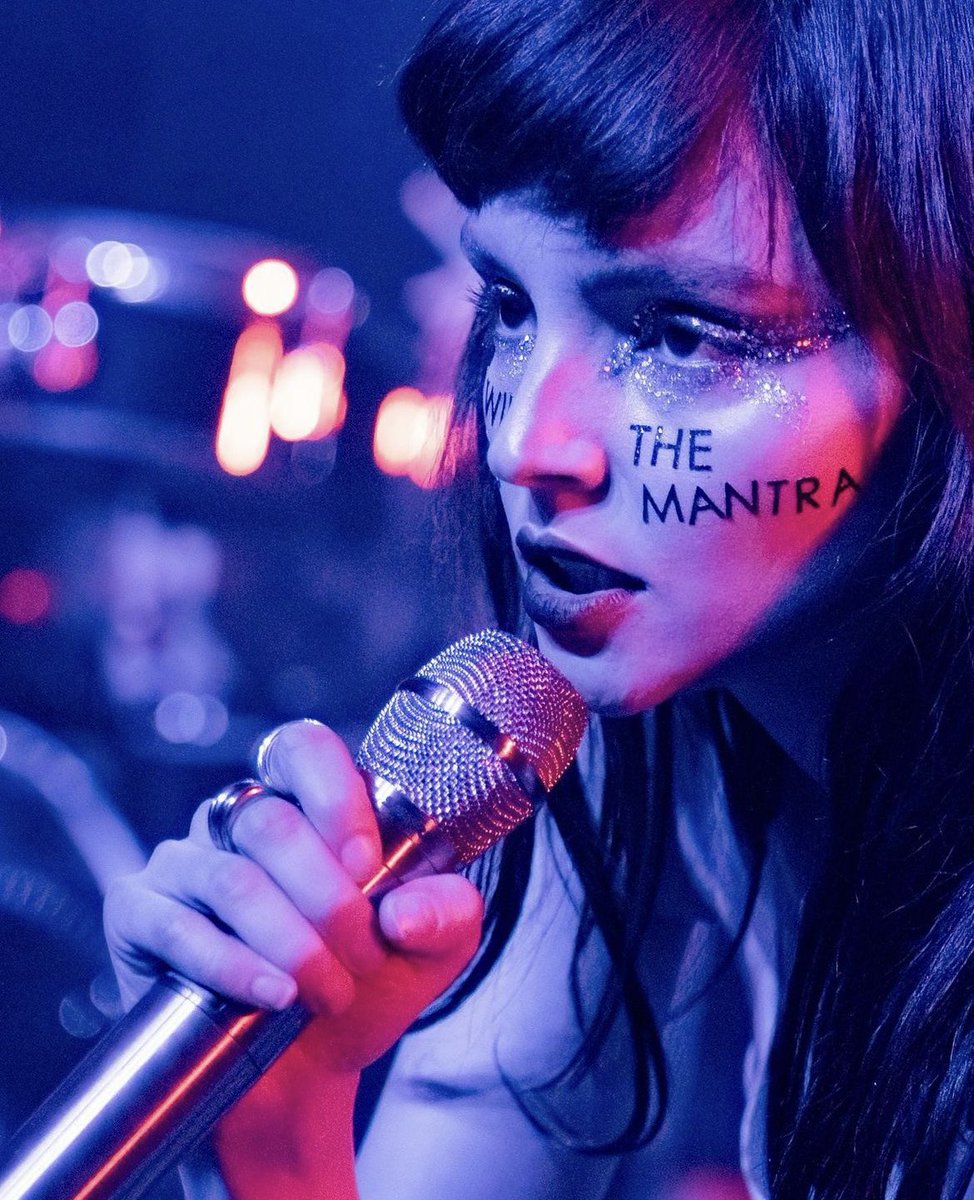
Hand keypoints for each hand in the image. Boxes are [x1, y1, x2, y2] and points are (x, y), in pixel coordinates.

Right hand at [104, 719, 484, 1075]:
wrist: (304, 1077)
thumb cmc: (363, 988)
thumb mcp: (431, 951)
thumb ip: (446, 914)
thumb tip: (406, 910)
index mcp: (305, 805)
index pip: (303, 750)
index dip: (335, 797)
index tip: (368, 865)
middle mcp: (238, 820)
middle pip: (272, 824)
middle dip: (329, 901)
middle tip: (360, 959)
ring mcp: (184, 863)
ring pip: (232, 878)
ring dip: (290, 942)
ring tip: (326, 993)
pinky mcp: (139, 913)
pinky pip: (177, 927)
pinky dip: (232, 966)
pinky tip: (271, 996)